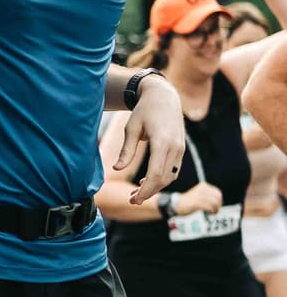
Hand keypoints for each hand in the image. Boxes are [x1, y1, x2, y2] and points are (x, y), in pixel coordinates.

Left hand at [115, 77, 184, 203]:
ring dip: (156, 187)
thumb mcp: (131, 128)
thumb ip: (126, 150)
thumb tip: (116, 168)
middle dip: (149, 192)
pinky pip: (173, 169)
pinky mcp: (180, 148)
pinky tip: (147, 182)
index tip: (133, 199)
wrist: (163, 96)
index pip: (156, 174)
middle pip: (164, 178)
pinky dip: (162, 178)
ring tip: (136, 193)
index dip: (145, 190)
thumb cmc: (144, 111)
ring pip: (171, 176)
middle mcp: (175, 147)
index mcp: (162, 142)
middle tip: (132, 200)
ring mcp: (180, 148)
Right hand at [175, 182, 224, 215]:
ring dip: (216, 209)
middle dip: (219, 204)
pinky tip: (210, 213)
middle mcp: (202, 190)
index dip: (220, 200)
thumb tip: (219, 202)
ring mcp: (200, 196)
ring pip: (214, 203)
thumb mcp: (199, 194)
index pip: (217, 192)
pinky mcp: (198, 203)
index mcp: (203, 186)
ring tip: (213, 212)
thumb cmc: (189, 201)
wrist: (177, 204)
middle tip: (216, 209)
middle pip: (217, 197)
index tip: (218, 205)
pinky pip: (210, 207)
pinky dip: (212, 211)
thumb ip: (208, 196)